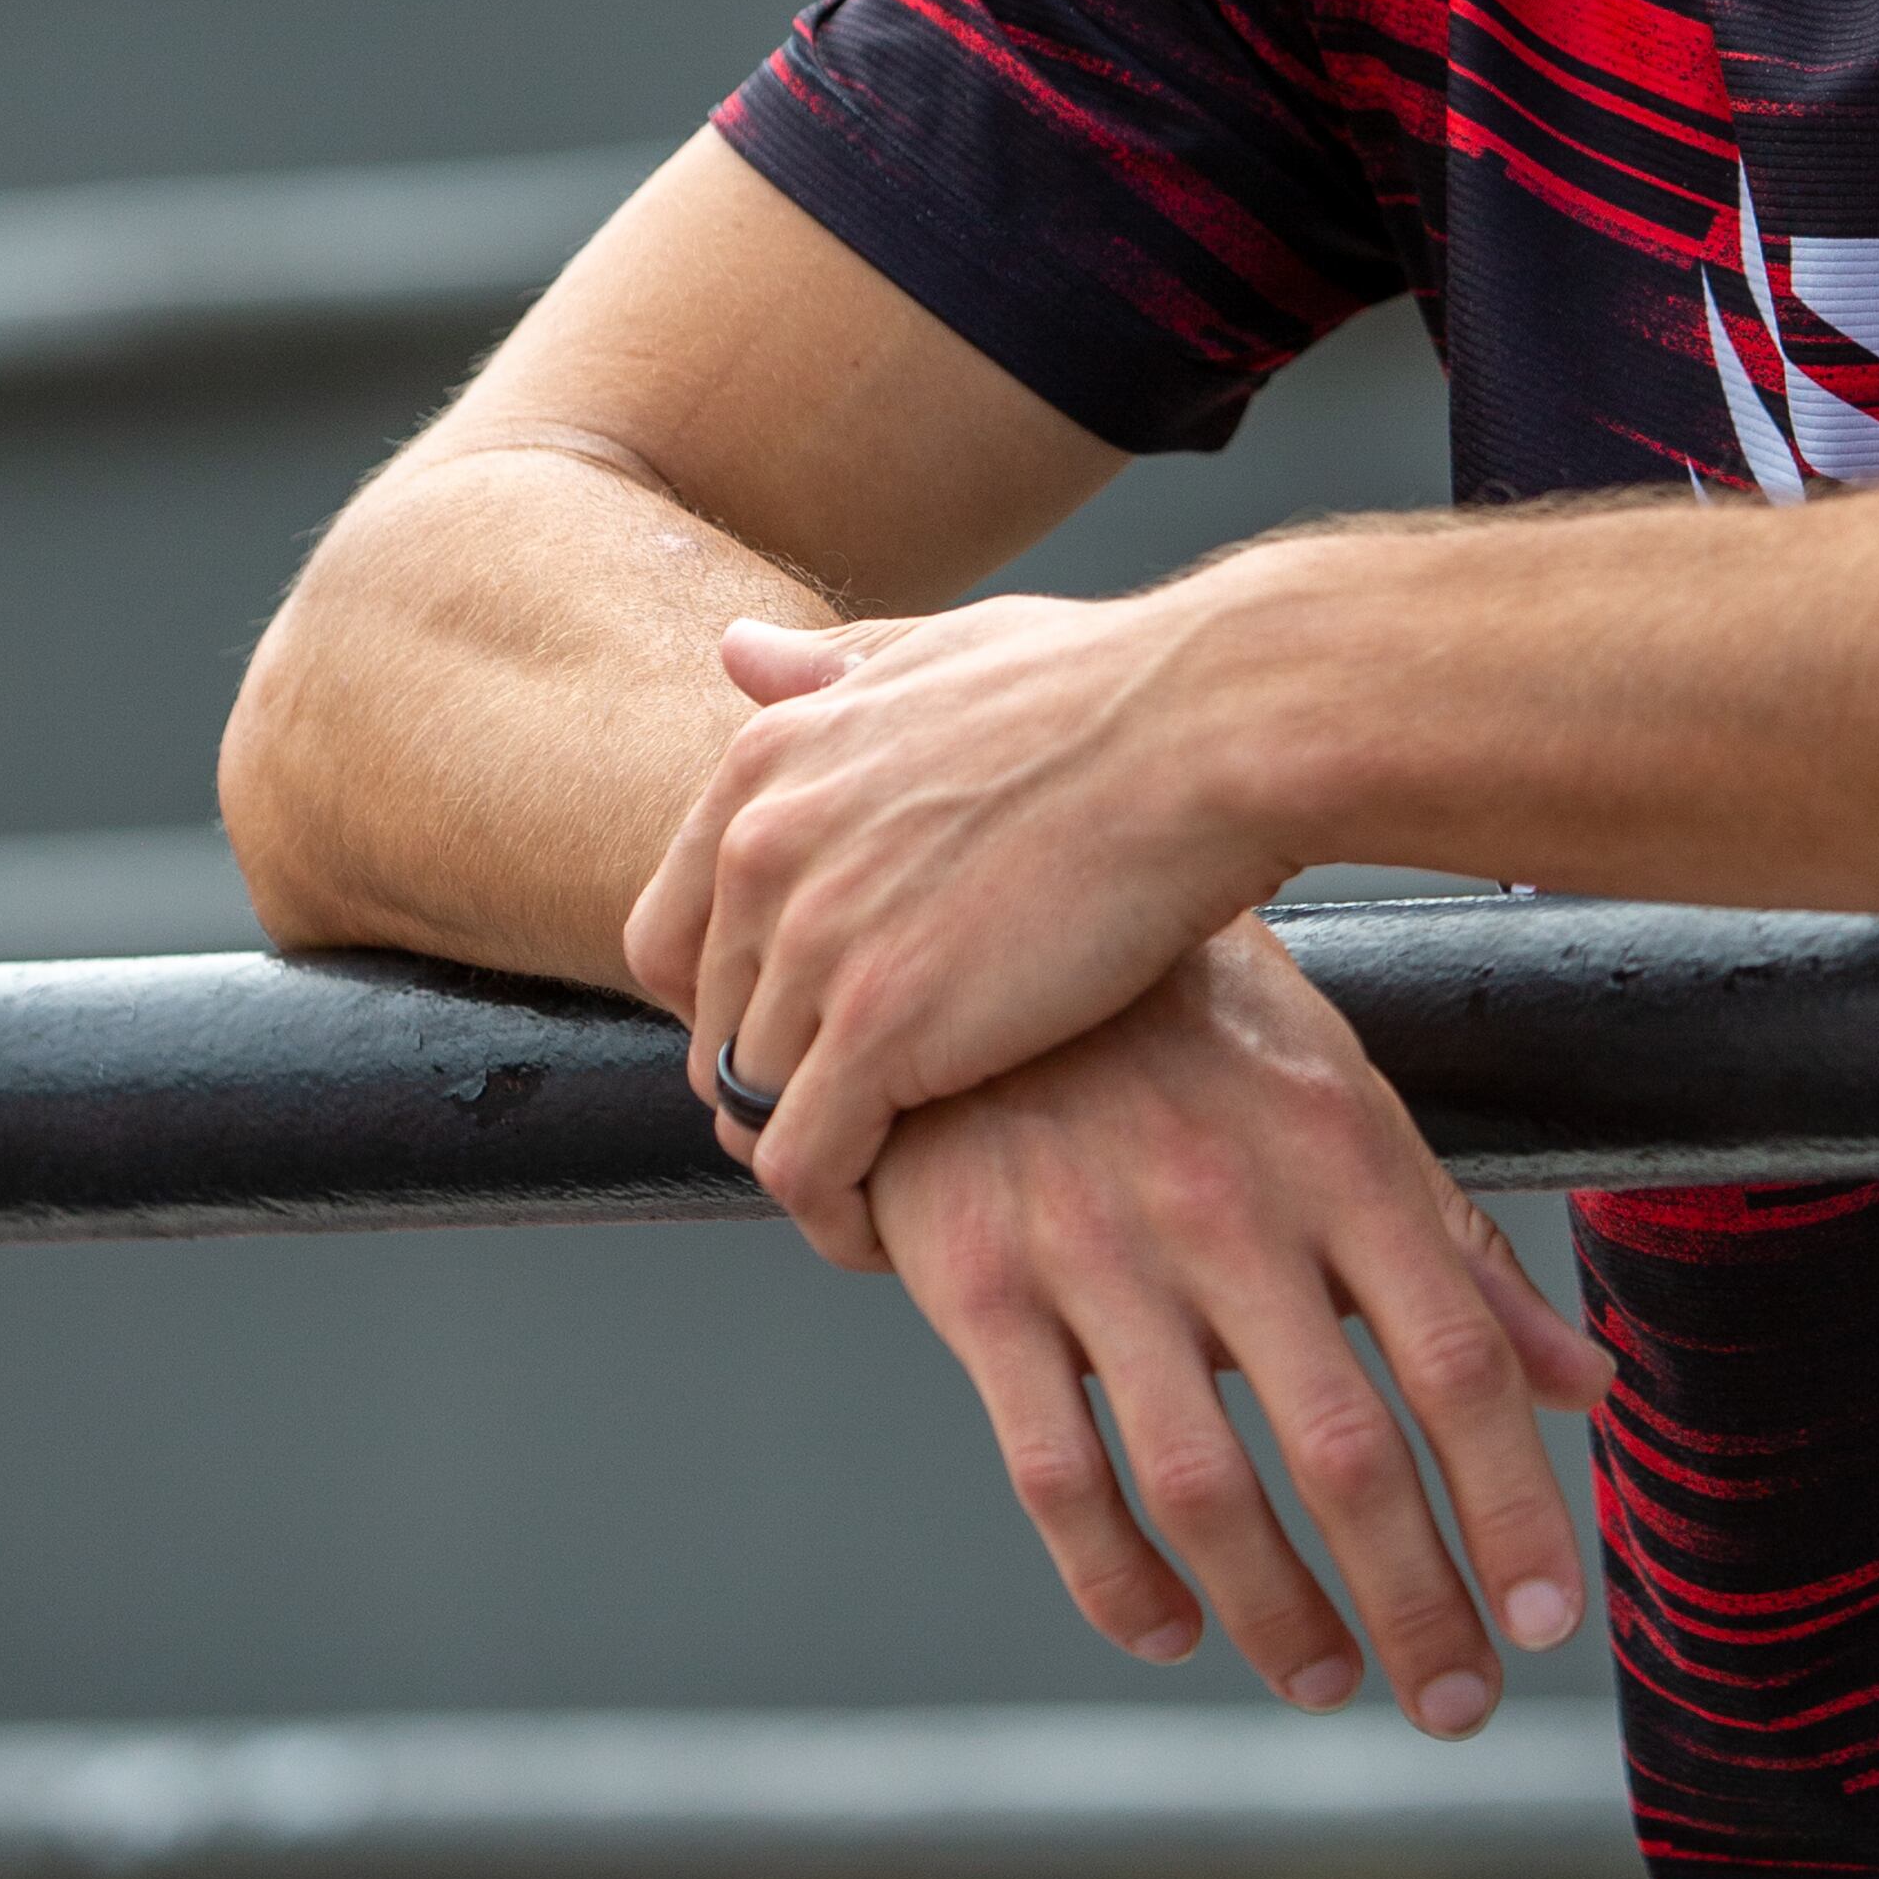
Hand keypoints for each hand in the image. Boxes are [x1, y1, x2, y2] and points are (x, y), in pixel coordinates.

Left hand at [625, 582, 1270, 1257]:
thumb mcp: (943, 650)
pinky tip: (899, 1228)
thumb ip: (832, 672)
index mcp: (766, 766)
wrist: (1211, 730)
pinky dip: (839, 1216)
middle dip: (774, 1088)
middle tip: (864, 1128)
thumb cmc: (1111, 686)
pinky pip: (805, 1168)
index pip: (667, 936)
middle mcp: (761, 851)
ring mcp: (814, 942)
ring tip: (892, 1183)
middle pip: (710, 1028)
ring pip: (752, 1105)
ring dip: (813, 1156)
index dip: (732, 1005)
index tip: (811, 1040)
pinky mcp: (882, 1030)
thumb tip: (736, 654)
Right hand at [867, 929, 1610, 1732]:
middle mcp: (1229, 1205)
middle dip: (1417, 1599)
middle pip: (1348, 1450)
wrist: (983, 919)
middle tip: (1458, 1698)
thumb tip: (1585, 1385)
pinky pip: (1054, 1473)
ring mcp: (1096, 1248)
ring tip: (1330, 1681)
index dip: (1513, 1503)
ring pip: (1203, 1487)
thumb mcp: (1346, 1100)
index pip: (1459, 1361)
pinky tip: (1171, 1626)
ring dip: (1277, 1613)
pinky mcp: (979, 1285)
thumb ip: (1458, 1252)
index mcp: (1341, 1152)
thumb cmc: (1195, 1022)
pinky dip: (1115, 1578)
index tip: (1553, 1615)